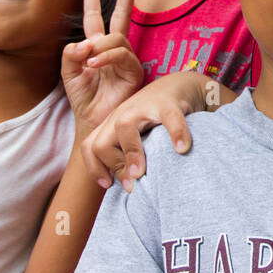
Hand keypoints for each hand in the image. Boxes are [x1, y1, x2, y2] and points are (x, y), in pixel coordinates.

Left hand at [62, 0, 143, 134]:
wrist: (93, 123)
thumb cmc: (83, 99)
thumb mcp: (69, 74)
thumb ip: (70, 55)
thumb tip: (84, 42)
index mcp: (96, 47)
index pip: (95, 16)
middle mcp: (114, 49)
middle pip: (122, 14)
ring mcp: (126, 59)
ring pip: (116, 38)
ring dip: (100, 46)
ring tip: (87, 61)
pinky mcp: (134, 71)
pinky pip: (122, 54)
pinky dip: (106, 56)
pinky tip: (93, 64)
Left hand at [83, 69, 219, 190]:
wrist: (182, 85)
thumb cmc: (158, 118)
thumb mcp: (138, 136)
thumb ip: (129, 156)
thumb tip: (129, 187)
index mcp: (113, 124)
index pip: (90, 146)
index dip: (94, 169)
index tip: (108, 186)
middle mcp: (124, 114)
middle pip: (101, 141)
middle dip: (112, 165)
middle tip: (131, 185)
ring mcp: (144, 106)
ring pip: (124, 126)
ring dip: (132, 153)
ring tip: (142, 173)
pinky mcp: (168, 103)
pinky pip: (170, 119)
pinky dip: (176, 134)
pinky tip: (182, 149)